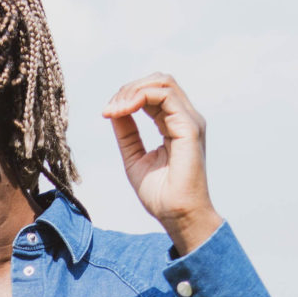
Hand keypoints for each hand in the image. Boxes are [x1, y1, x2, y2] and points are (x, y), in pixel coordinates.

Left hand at [103, 74, 221, 256]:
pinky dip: (141, 96)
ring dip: (133, 90)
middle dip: (129, 88)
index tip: (107, 113)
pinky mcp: (190, 127)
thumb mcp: (134, 156)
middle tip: (110, 108)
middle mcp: (186, 118)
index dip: (127, 96)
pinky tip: (124, 110)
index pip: (154, 93)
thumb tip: (114, 109)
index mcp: (175, 124)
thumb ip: (127, 132)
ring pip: (163, 82)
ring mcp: (190, 121)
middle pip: (159, 81)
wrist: (177, 216)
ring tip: (115, 109)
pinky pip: (166, 95)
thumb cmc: (160, 194)